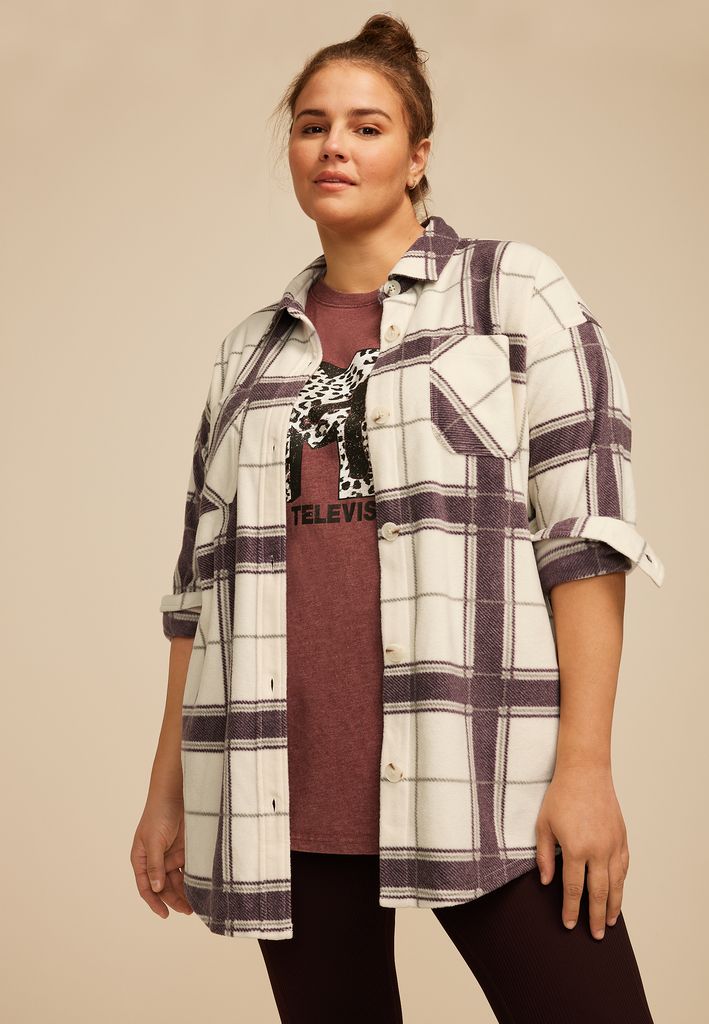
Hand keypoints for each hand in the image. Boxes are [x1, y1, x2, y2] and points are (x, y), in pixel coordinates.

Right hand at [130, 796, 192, 918]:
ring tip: (197, 904)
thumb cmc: (159, 814)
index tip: (165, 914)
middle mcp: (155, 860)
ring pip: (177, 881)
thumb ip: (155, 864)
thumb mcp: (154, 840)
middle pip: (163, 887)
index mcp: (141, 859)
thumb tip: (155, 889)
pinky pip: (188, 870)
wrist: (176, 793)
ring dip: (185, 892)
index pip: (145, 887)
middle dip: (173, 900)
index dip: (154, 902)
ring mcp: (170, 856)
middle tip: (188, 910)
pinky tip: (202, 888)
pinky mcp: (184, 850)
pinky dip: (193, 880)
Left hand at [535, 764, 629, 939]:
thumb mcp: (543, 824)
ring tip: (609, 922)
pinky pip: (624, 866)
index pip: (574, 888)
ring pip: (616, 883)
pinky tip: (618, 892)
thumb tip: (546, 882)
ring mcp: (613, 844)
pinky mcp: (622, 837)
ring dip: (613, 905)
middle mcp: (598, 850)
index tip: (570, 924)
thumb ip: (544, 855)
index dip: (571, 909)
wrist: (585, 772)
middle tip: (596, 935)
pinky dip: (622, 883)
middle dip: (595, 916)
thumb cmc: (560, 796)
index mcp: (575, 848)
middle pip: (599, 892)